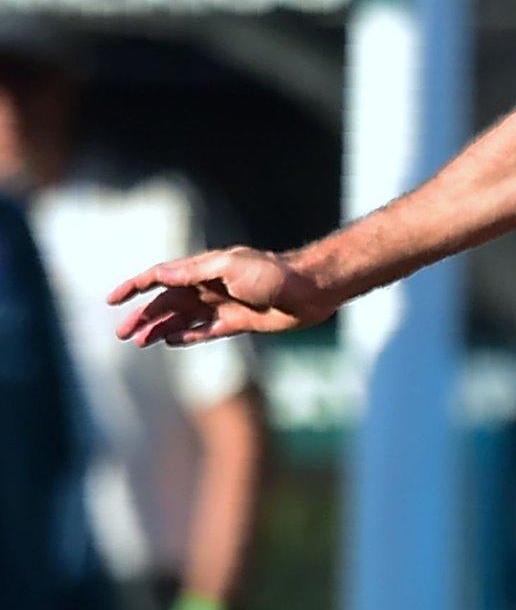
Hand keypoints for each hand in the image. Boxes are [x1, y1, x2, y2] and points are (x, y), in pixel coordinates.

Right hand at [108, 246, 334, 346]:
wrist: (309, 290)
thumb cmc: (273, 273)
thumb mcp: (231, 266)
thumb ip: (195, 272)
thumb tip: (161, 276)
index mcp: (204, 269)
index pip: (161, 276)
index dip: (135, 287)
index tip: (112, 299)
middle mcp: (210, 286)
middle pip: (167, 302)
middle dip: (142, 316)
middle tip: (122, 334)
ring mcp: (223, 305)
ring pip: (181, 319)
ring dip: (159, 328)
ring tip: (139, 343)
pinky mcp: (238, 322)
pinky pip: (204, 331)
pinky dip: (185, 336)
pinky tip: (169, 342)